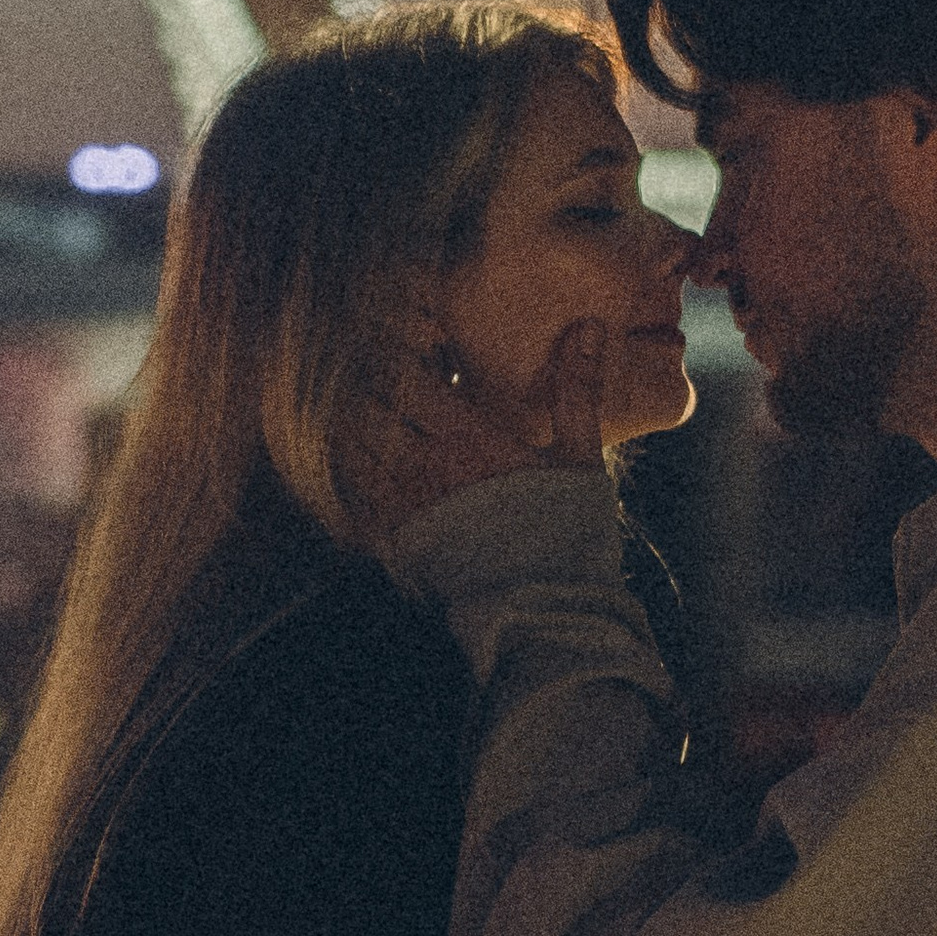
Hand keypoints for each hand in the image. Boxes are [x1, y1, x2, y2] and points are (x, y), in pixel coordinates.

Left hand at [363, 314, 606, 543]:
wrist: (543, 609)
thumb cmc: (566, 531)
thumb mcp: (578, 457)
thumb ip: (576, 390)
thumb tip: (588, 327)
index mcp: (467, 438)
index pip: (409, 376)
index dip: (401, 354)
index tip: (411, 344)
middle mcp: (424, 466)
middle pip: (371, 405)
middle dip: (373, 384)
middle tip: (382, 370)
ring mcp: (403, 503)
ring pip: (351, 445)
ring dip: (354, 421)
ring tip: (368, 407)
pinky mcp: (393, 537)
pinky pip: (350, 492)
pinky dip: (348, 468)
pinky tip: (363, 458)